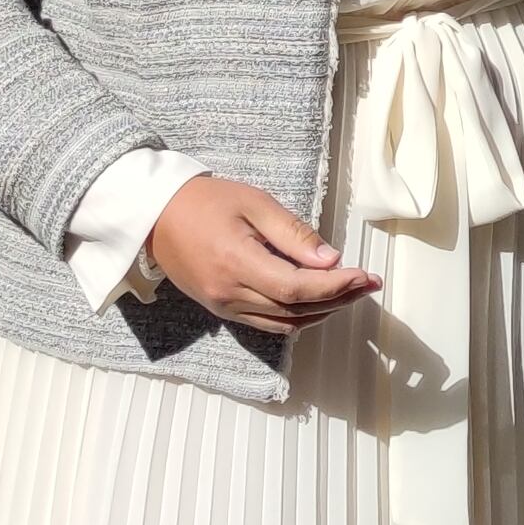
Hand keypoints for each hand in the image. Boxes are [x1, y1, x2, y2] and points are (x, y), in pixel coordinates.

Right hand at [143, 175, 378, 332]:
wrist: (155, 215)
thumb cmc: (205, 201)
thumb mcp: (254, 203)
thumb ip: (292, 233)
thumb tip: (330, 260)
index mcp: (237, 262)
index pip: (297, 288)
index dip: (336, 286)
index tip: (365, 276)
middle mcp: (229, 293)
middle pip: (295, 310)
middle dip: (338, 299)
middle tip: (368, 284)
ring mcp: (223, 306)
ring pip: (284, 323)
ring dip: (321, 312)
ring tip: (350, 293)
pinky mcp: (220, 309)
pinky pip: (266, 324)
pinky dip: (296, 317)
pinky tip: (316, 303)